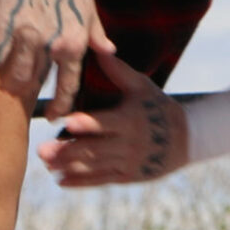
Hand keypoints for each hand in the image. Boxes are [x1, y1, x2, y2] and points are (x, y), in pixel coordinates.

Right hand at [0, 0, 114, 118]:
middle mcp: (53, 46)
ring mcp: (28, 37)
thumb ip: (97, 34)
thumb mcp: (89, 9)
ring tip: (5, 86)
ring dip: (9, 84)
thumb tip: (110, 51)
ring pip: (15, 74)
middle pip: (36, 83)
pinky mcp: (7, 24)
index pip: (68, 86)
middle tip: (20, 95)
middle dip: (26, 93)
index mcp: (75, 45)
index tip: (53, 116)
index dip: (60, 105)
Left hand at [37, 53, 185, 185]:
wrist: (187, 138)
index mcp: (130, 119)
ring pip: (95, 167)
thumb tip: (101, 47)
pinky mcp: (128, 177)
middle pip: (95, 149)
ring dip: (69, 167)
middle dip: (68, 151)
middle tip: (41, 151)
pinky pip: (102, 180)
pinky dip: (81, 182)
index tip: (68, 122)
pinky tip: (60, 181)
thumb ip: (118, 71)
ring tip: (46, 165)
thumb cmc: (158, 106)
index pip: (106, 122)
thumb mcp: (142, 87)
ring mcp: (129, 163)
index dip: (88, 124)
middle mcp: (130, 144)